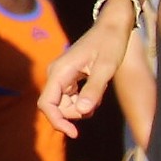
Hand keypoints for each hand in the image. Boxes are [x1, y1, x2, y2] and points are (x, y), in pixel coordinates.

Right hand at [39, 20, 130, 137]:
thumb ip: (94, 89)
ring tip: (99, 94)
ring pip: (65, 104)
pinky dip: (84, 102)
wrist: (113, 27)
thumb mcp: (106, 68)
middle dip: (75, 113)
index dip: (57, 121)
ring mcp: (62, 76)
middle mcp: (56, 74)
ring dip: (81, 108)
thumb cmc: (110, 44)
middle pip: (56, 107)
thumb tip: (82, 112)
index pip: (47, 104)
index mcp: (59, 72)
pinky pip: (72, 98)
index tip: (74, 133)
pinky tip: (97, 94)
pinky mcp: (70, 78)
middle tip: (97, 103)